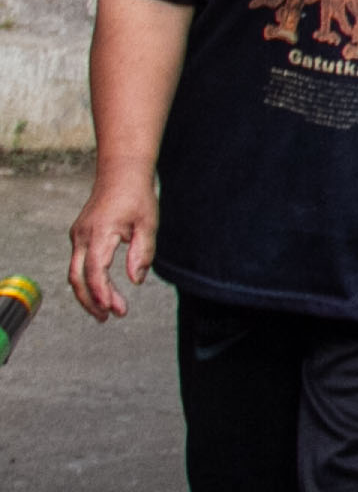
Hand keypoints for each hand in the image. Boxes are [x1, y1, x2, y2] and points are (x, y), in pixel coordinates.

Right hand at [65, 171, 155, 320]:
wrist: (121, 173)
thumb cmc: (137, 197)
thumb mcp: (148, 224)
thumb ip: (142, 253)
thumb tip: (136, 281)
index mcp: (99, 233)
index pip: (94, 270)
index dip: (102, 292)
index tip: (114, 309)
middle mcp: (82, 236)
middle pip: (77, 278)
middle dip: (91, 301)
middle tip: (108, 318)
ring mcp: (78, 236)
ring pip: (75, 272)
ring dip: (88, 294)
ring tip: (106, 312)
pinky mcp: (80, 236)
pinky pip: (79, 263)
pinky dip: (88, 280)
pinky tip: (102, 291)